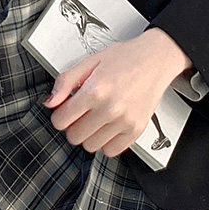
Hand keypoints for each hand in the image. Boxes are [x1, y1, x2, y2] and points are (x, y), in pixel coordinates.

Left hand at [42, 28, 193, 157]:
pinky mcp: (136, 129)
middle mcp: (110, 108)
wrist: (157, 58)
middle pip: (74, 137)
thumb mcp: (90, 62)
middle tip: (83, 114)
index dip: (60, 116)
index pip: (60, 121)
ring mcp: (124, 121)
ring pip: (90, 146)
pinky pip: (111, 151)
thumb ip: (65, 82)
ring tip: (97, 119)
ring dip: (90, 136)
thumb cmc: (126, 58)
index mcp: (95, 91)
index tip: (67, 111)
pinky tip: (109, 127)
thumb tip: (50, 102)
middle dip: (74, 126)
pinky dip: (107, 143)